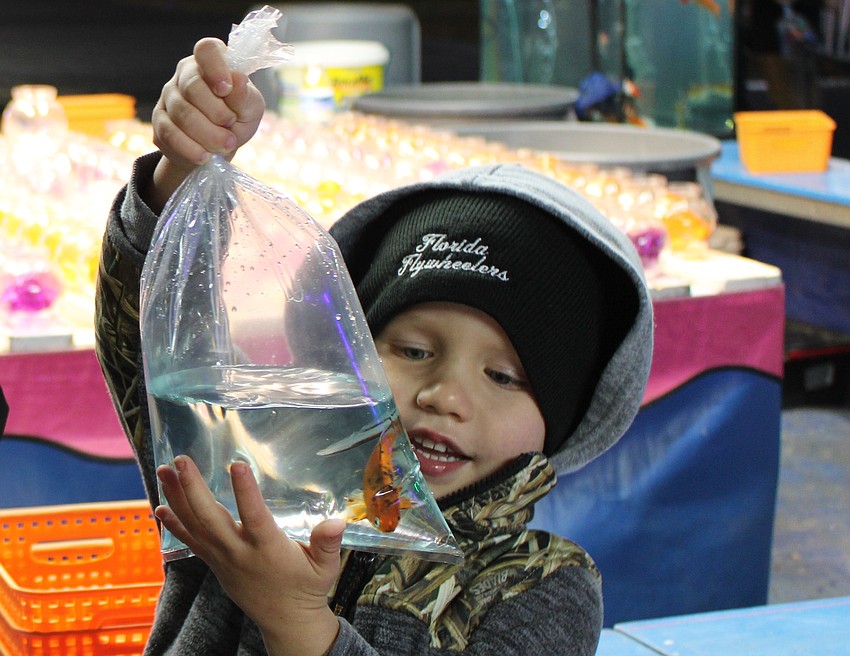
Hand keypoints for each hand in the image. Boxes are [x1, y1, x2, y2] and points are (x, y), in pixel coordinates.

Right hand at [145, 37, 265, 210]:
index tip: (226, 89)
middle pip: (192, 87)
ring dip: (207, 135)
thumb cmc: (238, 118)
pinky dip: (190, 148)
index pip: (207, 50)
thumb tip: (238, 78)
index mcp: (211, 63)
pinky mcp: (159, 121)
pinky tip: (205, 156)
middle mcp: (185, 74)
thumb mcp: (251, 109)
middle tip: (232, 128)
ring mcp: (169, 96)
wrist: (219, 147)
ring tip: (225, 145)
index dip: (215, 67)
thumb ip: (245, 96)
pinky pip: (170, 134)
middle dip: (216, 114)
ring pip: (182, 113)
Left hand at [155, 455, 343, 655]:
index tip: (237, 464)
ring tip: (164, 471)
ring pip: (195, 526)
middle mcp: (240, 553)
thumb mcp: (326, 567)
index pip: (255, 517)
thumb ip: (328, 543)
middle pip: (211, 519)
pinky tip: (160, 506)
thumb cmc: (308, 588)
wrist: (286, 621)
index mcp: (269, 550)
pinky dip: (175, 524)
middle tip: (181, 460)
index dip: (245, 491)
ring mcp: (223, 559)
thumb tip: (337, 522)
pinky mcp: (215, 563)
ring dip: (178, 497)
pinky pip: (191, 541)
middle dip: (194, 488)